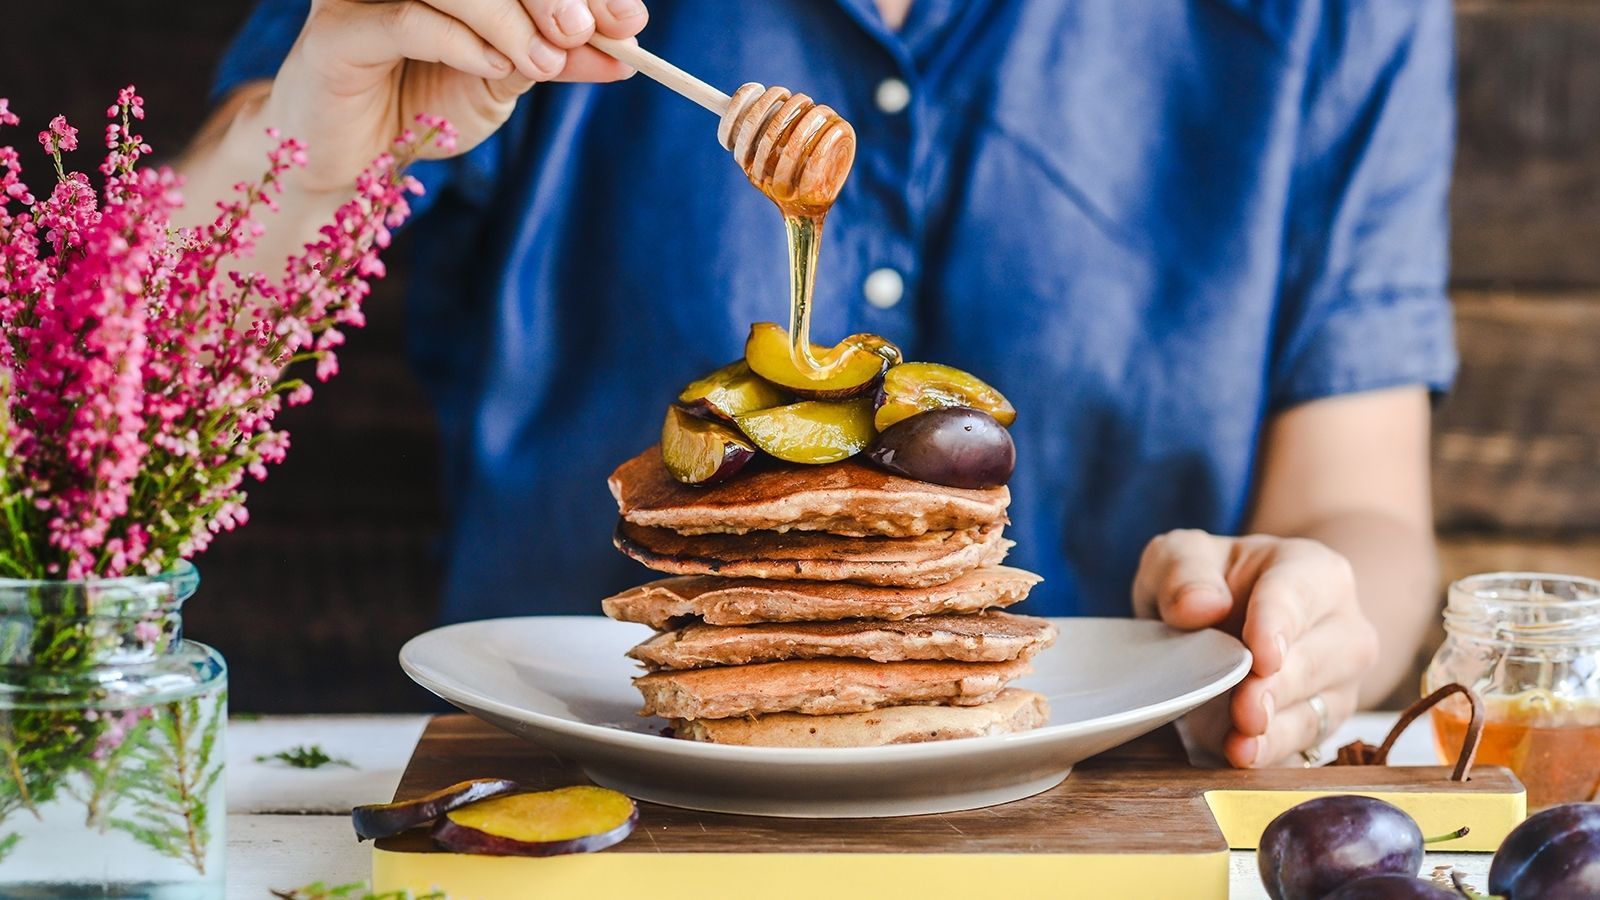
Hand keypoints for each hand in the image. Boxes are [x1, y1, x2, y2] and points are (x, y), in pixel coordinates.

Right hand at [254, 0, 647, 192]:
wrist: (354, 163)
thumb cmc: (424, 110)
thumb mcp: (505, 84)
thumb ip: (557, 61)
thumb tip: (625, 50)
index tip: (631, 22)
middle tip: (586, 31)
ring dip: (510, 22)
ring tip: (543, 63)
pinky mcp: (338, 30)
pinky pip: (407, 20)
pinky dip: (460, 41)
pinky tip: (495, 66)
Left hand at [1132, 529, 1379, 766]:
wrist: (1223, 623)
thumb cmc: (1208, 583)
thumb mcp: (1179, 557)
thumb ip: (1183, 571)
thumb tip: (1198, 605)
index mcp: (1313, 571)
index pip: (1300, 594)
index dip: (1279, 625)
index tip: (1262, 656)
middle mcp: (1342, 625)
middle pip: (1320, 657)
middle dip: (1280, 685)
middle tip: (1246, 708)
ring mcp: (1339, 678)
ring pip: (1318, 706)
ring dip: (1277, 727)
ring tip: (1242, 739)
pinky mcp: (1323, 721)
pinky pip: (1304, 741)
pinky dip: (1273, 751)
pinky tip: (1244, 755)